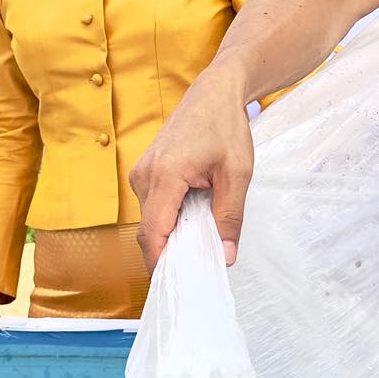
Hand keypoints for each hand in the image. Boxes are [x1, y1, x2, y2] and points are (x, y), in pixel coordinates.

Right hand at [132, 69, 255, 268]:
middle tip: (197, 270)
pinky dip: (169, 220)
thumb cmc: (225, 127)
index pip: (153, 233)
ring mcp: (141, 173)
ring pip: (150, 220)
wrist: (213, 93)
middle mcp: (145, 176)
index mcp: (165, 175)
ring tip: (200, 242)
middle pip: (149, 231)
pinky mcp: (145, 173)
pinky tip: (193, 221)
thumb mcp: (237, 175)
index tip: (177, 285)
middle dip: (170, 254)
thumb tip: (226, 256)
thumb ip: (230, 217)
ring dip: (171, 236)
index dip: (161, 263)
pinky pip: (153, 207)